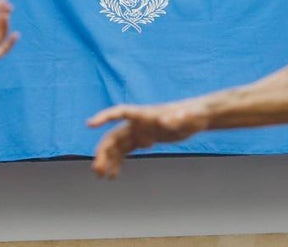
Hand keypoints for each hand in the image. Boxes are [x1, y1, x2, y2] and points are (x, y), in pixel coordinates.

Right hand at [87, 99, 209, 177]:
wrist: (198, 117)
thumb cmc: (193, 114)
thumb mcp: (187, 118)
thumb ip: (178, 118)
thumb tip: (169, 119)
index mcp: (144, 115)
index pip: (120, 112)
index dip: (104, 117)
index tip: (89, 124)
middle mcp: (138, 122)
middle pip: (114, 135)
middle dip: (103, 151)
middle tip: (97, 170)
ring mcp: (140, 131)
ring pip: (117, 145)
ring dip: (107, 159)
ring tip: (101, 176)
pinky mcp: (145, 139)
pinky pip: (126, 150)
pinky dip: (118, 161)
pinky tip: (114, 175)